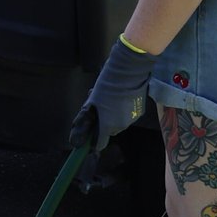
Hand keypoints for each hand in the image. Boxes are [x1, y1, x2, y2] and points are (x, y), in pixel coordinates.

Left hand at [68, 38, 153, 153]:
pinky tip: (122, 98)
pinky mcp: (140, 112)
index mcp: (107, 125)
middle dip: (104, 124)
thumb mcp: (91, 100)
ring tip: (111, 100)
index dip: (94, 141)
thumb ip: (84, 117)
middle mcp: (120, 126)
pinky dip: (124, 111)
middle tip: (100, 109)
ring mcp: (132, 120)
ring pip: (120, 123)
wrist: (128, 72)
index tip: (90, 135)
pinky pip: (129, 116)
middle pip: (109, 131)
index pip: (100, 143)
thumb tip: (76, 132)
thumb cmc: (106, 86)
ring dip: (115, 116)